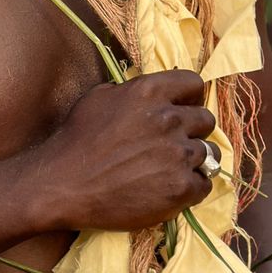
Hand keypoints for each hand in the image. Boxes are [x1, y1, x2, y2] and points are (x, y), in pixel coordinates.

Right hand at [42, 69, 217, 231]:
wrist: (63, 185)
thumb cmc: (76, 140)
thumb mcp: (98, 98)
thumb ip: (130, 91)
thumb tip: (149, 93)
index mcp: (149, 92)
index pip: (195, 83)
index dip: (189, 98)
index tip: (181, 110)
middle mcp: (169, 119)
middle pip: (207, 120)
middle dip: (192, 130)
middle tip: (171, 144)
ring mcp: (178, 154)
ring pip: (208, 153)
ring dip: (192, 161)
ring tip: (167, 170)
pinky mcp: (181, 188)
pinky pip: (204, 184)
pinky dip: (190, 187)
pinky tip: (167, 188)